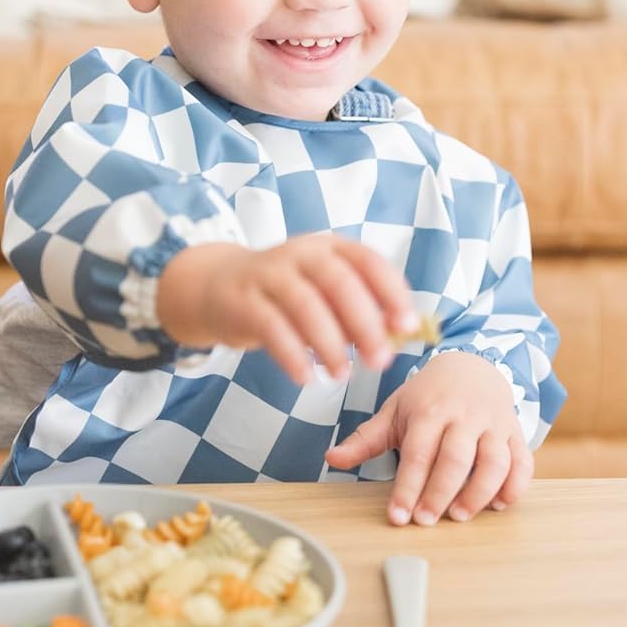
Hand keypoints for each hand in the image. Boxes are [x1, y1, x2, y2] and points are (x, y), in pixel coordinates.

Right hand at [156, 236, 419, 384]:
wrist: (218, 286)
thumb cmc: (286, 294)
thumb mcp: (324, 292)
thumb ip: (359, 309)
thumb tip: (400, 336)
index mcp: (329, 248)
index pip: (369, 261)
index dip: (392, 292)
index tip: (407, 326)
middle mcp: (301, 254)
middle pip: (339, 283)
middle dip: (365, 323)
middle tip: (381, 361)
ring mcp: (269, 274)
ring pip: (305, 305)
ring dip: (329, 343)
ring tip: (343, 374)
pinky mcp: (244, 300)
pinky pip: (271, 327)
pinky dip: (292, 355)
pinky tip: (306, 378)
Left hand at [326, 351, 531, 523]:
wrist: (471, 366)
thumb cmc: (428, 395)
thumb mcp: (394, 410)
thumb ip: (365, 438)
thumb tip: (331, 458)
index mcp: (428, 411)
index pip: (417, 453)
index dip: (407, 487)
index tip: (397, 516)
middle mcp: (463, 416)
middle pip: (455, 458)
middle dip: (440, 493)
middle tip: (425, 521)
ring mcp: (493, 424)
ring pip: (494, 461)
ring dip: (479, 492)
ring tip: (461, 516)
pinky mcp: (515, 433)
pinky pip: (523, 460)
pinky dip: (516, 485)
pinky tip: (499, 504)